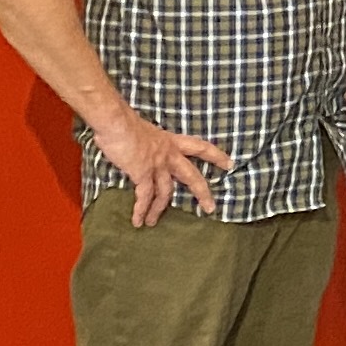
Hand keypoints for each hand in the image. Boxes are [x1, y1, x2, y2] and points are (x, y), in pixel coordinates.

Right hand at [101, 110, 231, 226]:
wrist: (116, 122)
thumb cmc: (125, 123)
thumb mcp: (144, 132)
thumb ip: (147, 144)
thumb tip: (138, 150)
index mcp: (170, 141)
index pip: (200, 147)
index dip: (216, 155)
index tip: (229, 163)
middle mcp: (168, 153)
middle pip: (191, 175)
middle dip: (202, 192)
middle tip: (211, 208)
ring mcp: (157, 164)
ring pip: (166, 192)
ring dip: (158, 209)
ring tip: (153, 223)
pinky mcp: (143, 173)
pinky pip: (145, 196)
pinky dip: (141, 210)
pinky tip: (137, 221)